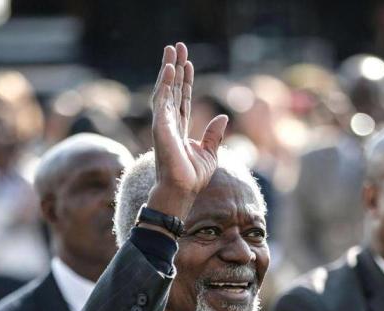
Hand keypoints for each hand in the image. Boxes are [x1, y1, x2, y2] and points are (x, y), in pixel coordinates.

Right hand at [146, 42, 227, 219]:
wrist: (183, 191)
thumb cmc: (192, 178)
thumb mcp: (210, 154)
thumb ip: (214, 135)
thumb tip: (223, 117)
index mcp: (179, 129)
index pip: (182, 99)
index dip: (185, 81)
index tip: (188, 63)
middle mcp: (169, 124)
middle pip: (171, 89)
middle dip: (175, 67)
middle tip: (177, 46)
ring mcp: (163, 124)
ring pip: (164, 90)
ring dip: (168, 68)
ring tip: (171, 49)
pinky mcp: (160, 127)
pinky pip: (162, 100)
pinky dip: (165, 83)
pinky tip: (170, 67)